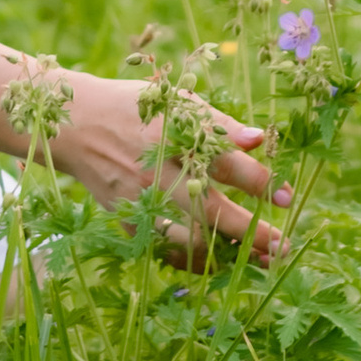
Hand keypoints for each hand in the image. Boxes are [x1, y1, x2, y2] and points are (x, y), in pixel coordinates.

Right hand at [53, 73, 288, 267]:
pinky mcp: (127, 220)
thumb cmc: (134, 108)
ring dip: (226, 252)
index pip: (224, 162)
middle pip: (210, 211)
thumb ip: (218, 122)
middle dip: (251, 232)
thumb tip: (259, 140)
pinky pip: (166, 247)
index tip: (286, 196)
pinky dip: (194, 256)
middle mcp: (155, 171)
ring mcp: (139, 200)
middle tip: (283, 247)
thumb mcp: (175, 102)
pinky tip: (218, 257)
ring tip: (259, 259)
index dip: (259, 181)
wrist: (74, 127)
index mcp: (171, 135)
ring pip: (189, 239)